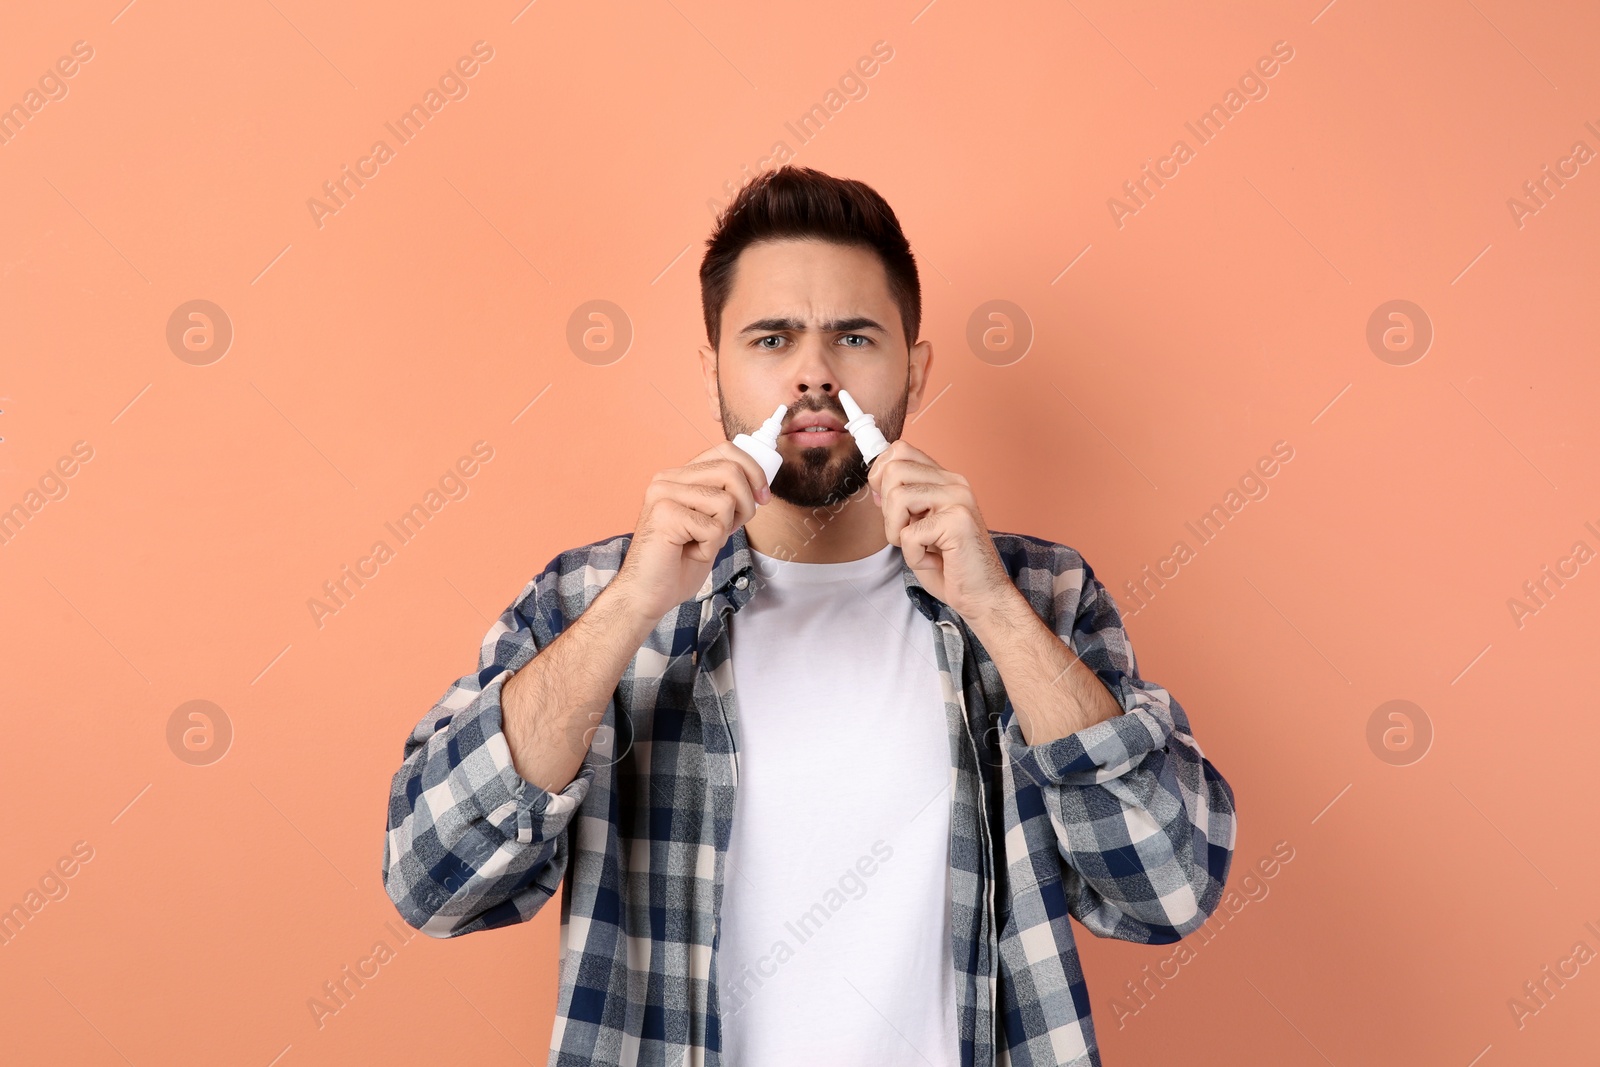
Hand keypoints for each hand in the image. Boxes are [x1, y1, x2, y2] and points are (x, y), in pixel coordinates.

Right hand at [610, 441, 770, 623]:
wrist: (648, 594)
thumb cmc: (678, 563)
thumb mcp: (710, 523)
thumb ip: (725, 499)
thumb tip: (758, 485)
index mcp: (678, 476)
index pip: (725, 451)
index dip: (753, 470)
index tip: (763, 497)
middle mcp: (667, 479)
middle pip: (731, 470)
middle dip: (746, 504)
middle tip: (732, 528)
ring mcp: (663, 494)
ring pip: (725, 500)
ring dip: (723, 531)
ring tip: (701, 543)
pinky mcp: (664, 514)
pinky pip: (713, 526)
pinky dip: (710, 547)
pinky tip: (690, 553)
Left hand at [866, 440, 1014, 622]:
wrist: (980, 594)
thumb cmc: (948, 564)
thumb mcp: (918, 524)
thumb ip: (902, 499)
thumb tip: (875, 481)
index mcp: (945, 479)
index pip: (900, 450)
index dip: (880, 475)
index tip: (886, 504)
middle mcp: (954, 483)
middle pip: (894, 470)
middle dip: (886, 508)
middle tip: (905, 533)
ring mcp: (958, 499)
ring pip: (898, 497)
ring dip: (896, 533)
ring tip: (918, 548)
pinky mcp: (958, 522)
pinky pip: (909, 534)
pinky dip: (913, 556)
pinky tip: (933, 561)